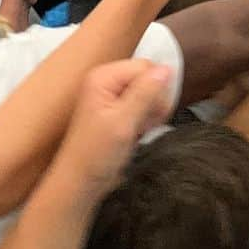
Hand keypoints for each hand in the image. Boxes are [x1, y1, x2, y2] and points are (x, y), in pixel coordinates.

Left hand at [61, 58, 173, 198]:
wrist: (82, 182)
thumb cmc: (95, 155)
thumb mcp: (123, 122)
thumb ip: (145, 93)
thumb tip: (166, 69)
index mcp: (103, 77)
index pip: (146, 67)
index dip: (155, 89)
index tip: (154, 112)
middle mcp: (107, 80)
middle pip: (149, 77)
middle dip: (153, 102)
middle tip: (143, 124)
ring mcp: (112, 95)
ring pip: (149, 92)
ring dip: (151, 113)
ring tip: (138, 130)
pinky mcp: (118, 108)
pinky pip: (144, 105)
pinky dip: (146, 119)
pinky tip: (138, 132)